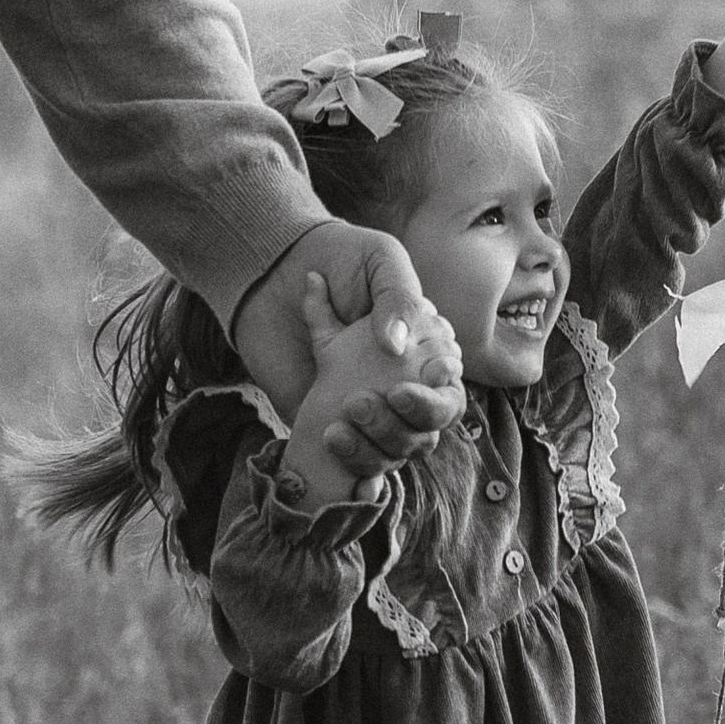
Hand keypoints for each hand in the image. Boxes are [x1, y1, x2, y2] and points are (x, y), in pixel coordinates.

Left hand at [282, 277, 464, 505]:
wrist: (277, 271)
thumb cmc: (339, 259)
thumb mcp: (378, 260)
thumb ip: (398, 298)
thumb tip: (398, 349)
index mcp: (424, 346)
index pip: (448, 388)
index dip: (438, 396)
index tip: (415, 386)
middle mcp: (404, 379)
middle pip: (428, 424)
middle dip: (406, 419)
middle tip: (367, 400)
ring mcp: (373, 403)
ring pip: (398, 447)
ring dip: (374, 442)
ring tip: (340, 421)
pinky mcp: (338, 420)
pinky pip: (360, 460)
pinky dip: (353, 465)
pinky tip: (334, 442)